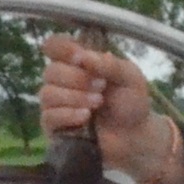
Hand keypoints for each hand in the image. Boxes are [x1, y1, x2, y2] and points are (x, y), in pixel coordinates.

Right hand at [39, 35, 183, 183]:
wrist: (135, 137)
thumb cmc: (132, 103)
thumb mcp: (130, 78)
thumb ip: (110, 65)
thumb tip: (83, 56)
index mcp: (79, 62)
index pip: (54, 46)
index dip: (61, 48)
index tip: (79, 56)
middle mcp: (63, 81)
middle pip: (51, 71)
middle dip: (77, 78)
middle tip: (102, 87)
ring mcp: (56, 104)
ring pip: (47, 93)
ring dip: (74, 97)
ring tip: (98, 103)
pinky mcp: (54, 127)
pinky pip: (48, 116)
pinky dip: (68, 114)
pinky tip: (86, 116)